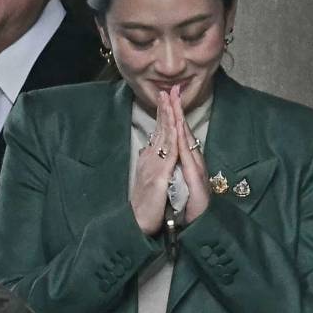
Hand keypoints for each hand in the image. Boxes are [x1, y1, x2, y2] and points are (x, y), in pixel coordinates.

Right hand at [131, 90, 177, 234]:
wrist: (137, 224)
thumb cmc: (146, 207)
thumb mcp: (150, 182)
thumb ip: (151, 166)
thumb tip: (148, 152)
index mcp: (150, 159)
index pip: (159, 132)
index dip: (164, 114)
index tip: (168, 98)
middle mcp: (150, 159)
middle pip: (160, 128)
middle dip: (166, 107)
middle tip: (169, 88)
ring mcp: (154, 166)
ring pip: (163, 136)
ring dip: (168, 116)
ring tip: (170, 97)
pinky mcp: (159, 176)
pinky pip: (168, 153)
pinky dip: (172, 136)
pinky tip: (175, 124)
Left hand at [169, 85, 209, 223]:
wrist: (199, 224)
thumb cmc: (186, 205)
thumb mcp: (176, 181)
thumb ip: (175, 166)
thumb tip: (170, 153)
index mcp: (186, 160)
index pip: (178, 133)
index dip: (173, 114)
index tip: (167, 97)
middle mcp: (193, 160)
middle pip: (183, 130)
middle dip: (177, 109)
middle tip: (172, 88)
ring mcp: (196, 167)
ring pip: (186, 139)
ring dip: (180, 119)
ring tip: (174, 101)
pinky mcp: (196, 177)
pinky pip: (188, 155)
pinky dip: (184, 140)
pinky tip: (180, 128)